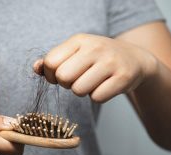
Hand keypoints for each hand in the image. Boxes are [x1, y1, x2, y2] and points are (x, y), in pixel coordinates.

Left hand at [34, 34, 157, 102]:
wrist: (134, 59)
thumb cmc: (98, 58)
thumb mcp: (76, 52)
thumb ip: (53, 60)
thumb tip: (36, 68)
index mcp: (79, 40)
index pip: (50, 62)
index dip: (51, 75)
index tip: (60, 75)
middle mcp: (95, 48)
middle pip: (63, 77)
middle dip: (67, 84)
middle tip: (78, 79)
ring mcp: (110, 62)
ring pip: (79, 90)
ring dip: (82, 91)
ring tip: (92, 82)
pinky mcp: (123, 77)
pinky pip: (97, 98)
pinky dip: (98, 96)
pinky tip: (105, 86)